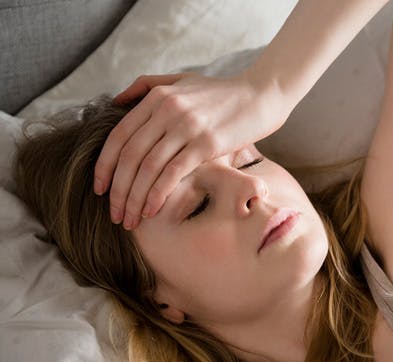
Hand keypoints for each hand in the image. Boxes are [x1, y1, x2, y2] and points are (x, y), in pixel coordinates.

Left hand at [94, 71, 289, 229]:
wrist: (262, 95)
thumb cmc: (223, 93)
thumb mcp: (182, 80)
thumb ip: (148, 86)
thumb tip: (117, 101)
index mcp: (156, 97)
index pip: (118, 136)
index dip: (105, 166)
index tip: (100, 189)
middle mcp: (167, 109)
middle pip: (130, 157)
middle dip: (118, 191)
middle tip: (114, 214)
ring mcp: (186, 126)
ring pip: (148, 168)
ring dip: (135, 199)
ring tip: (130, 220)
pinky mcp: (206, 143)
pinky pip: (173, 173)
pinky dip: (157, 195)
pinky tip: (152, 212)